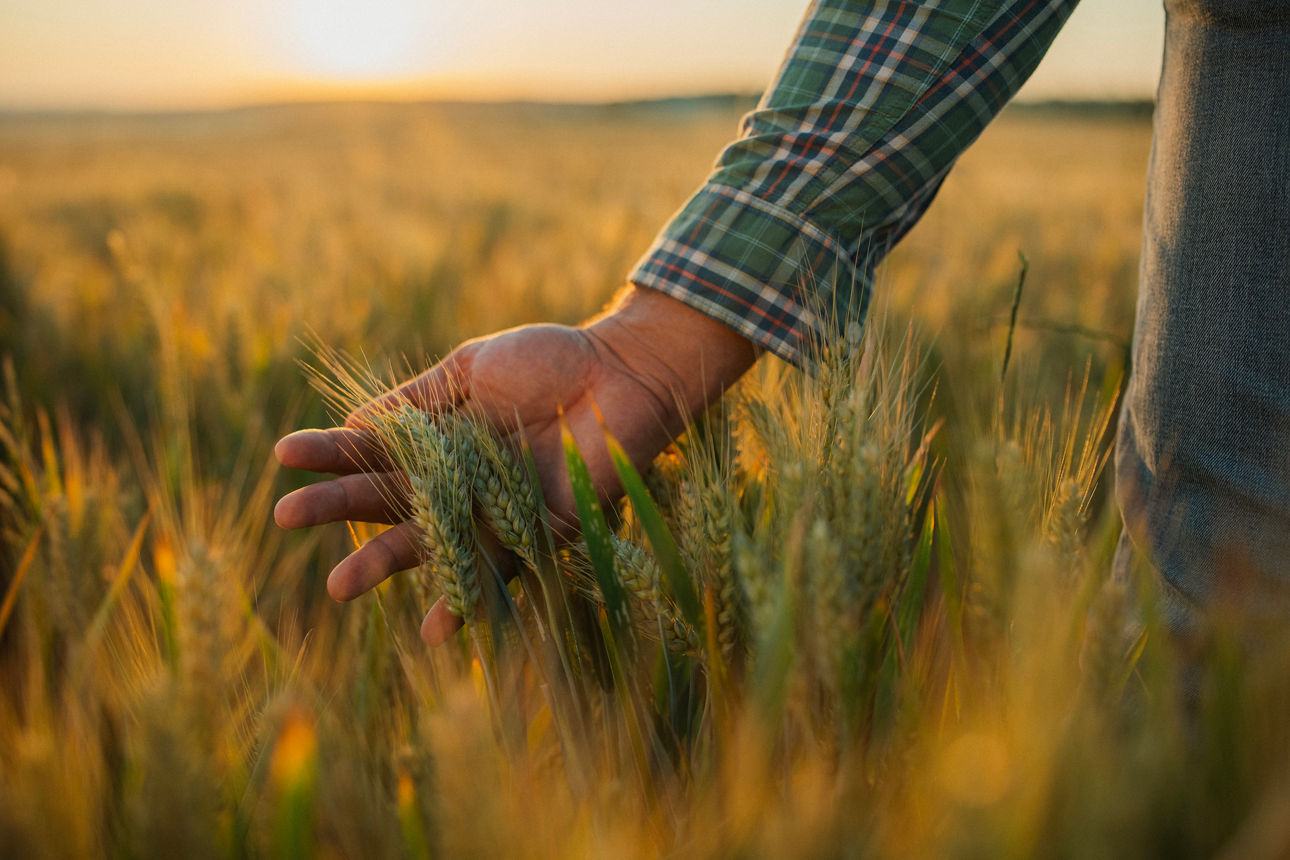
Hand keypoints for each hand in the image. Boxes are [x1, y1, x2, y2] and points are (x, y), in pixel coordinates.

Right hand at [274, 287, 757, 644]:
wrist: (623, 370)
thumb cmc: (547, 360)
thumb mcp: (471, 368)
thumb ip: (418, 399)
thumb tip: (354, 423)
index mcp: (439, 441)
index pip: (373, 453)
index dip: (331, 454)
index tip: (285, 455)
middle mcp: (460, 483)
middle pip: (390, 502)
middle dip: (338, 510)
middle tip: (286, 518)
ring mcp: (496, 512)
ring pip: (433, 544)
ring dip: (386, 565)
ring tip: (338, 586)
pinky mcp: (541, 534)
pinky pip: (502, 573)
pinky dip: (470, 601)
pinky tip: (436, 629)